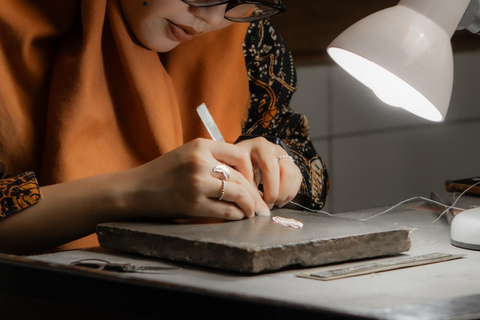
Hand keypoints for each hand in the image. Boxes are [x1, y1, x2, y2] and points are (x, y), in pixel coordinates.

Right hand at [124, 138, 269, 220]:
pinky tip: (239, 217)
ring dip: (249, 205)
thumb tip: (243, 174)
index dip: (252, 170)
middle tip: (261, 204)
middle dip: (254, 193)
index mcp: (200, 146)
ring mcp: (197, 183)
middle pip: (240, 177)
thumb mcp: (186, 154)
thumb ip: (212, 158)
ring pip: (237, 194)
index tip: (255, 181)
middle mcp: (200, 162)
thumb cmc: (163, 173)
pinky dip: (236, 215)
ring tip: (253, 212)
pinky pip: (226, 211)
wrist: (135, 190)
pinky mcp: (193, 204)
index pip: (240, 154)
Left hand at [234, 137, 301, 208]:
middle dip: (278, 193)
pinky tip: (279, 199)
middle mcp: (274, 148)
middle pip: (286, 171)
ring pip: (294, 175)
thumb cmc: (239, 166)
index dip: (268, 188)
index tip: (261, 202)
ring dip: (286, 194)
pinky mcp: (290, 163)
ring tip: (274, 203)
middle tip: (268, 205)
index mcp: (259, 146)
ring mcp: (284, 154)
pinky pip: (297, 178)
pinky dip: (290, 192)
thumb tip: (261, 210)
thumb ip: (248, 189)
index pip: (270, 166)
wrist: (243, 157)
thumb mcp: (238, 173)